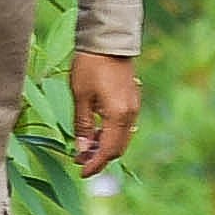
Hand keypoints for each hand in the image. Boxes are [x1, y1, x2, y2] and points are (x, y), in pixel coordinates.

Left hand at [69, 51, 141, 176]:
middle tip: (80, 161)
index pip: (109, 150)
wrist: (108, 40)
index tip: (81, 173)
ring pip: (122, 137)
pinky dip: (111, 134)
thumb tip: (82, 151)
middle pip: (118, 147)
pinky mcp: (132, 99)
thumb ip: (83, 126)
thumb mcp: (81, 98)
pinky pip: (123, 125)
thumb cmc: (91, 67)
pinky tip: (96, 131)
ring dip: (105, 146)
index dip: (95, 165)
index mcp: (118, 115)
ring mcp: (133, 106)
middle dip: (100, 157)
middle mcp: (130, 113)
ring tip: (85, 146)